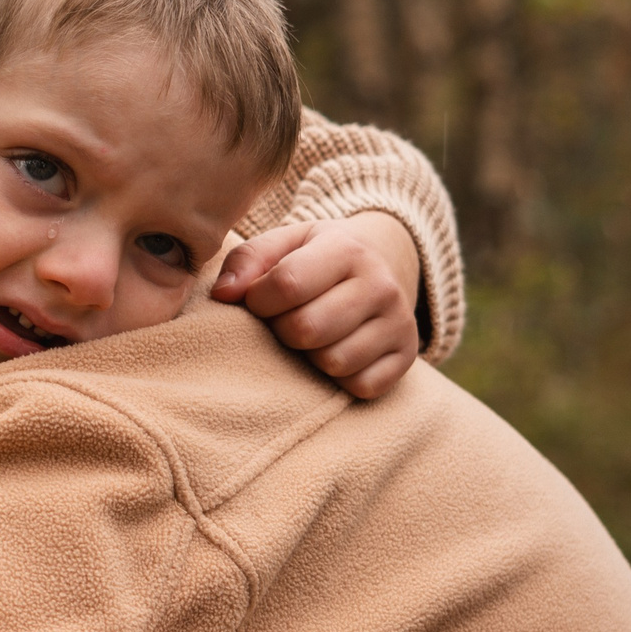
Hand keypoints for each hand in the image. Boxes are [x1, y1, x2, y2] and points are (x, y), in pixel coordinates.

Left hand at [213, 212, 422, 399]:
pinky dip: (339, 379)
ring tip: (311, 335)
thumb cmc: (312, 259)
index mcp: (346, 249)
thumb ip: (247, 261)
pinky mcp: (407, 356)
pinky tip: (335, 351)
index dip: (258, 301)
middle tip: (285, 320)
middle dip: (282, 331)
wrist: (376, 266)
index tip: (258, 300)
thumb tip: (223, 294)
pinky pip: (360, 386)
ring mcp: (400, 322)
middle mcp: (381, 284)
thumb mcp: (282, 245)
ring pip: (334, 362)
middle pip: (306, 330)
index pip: (286, 285)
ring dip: (309, 357)